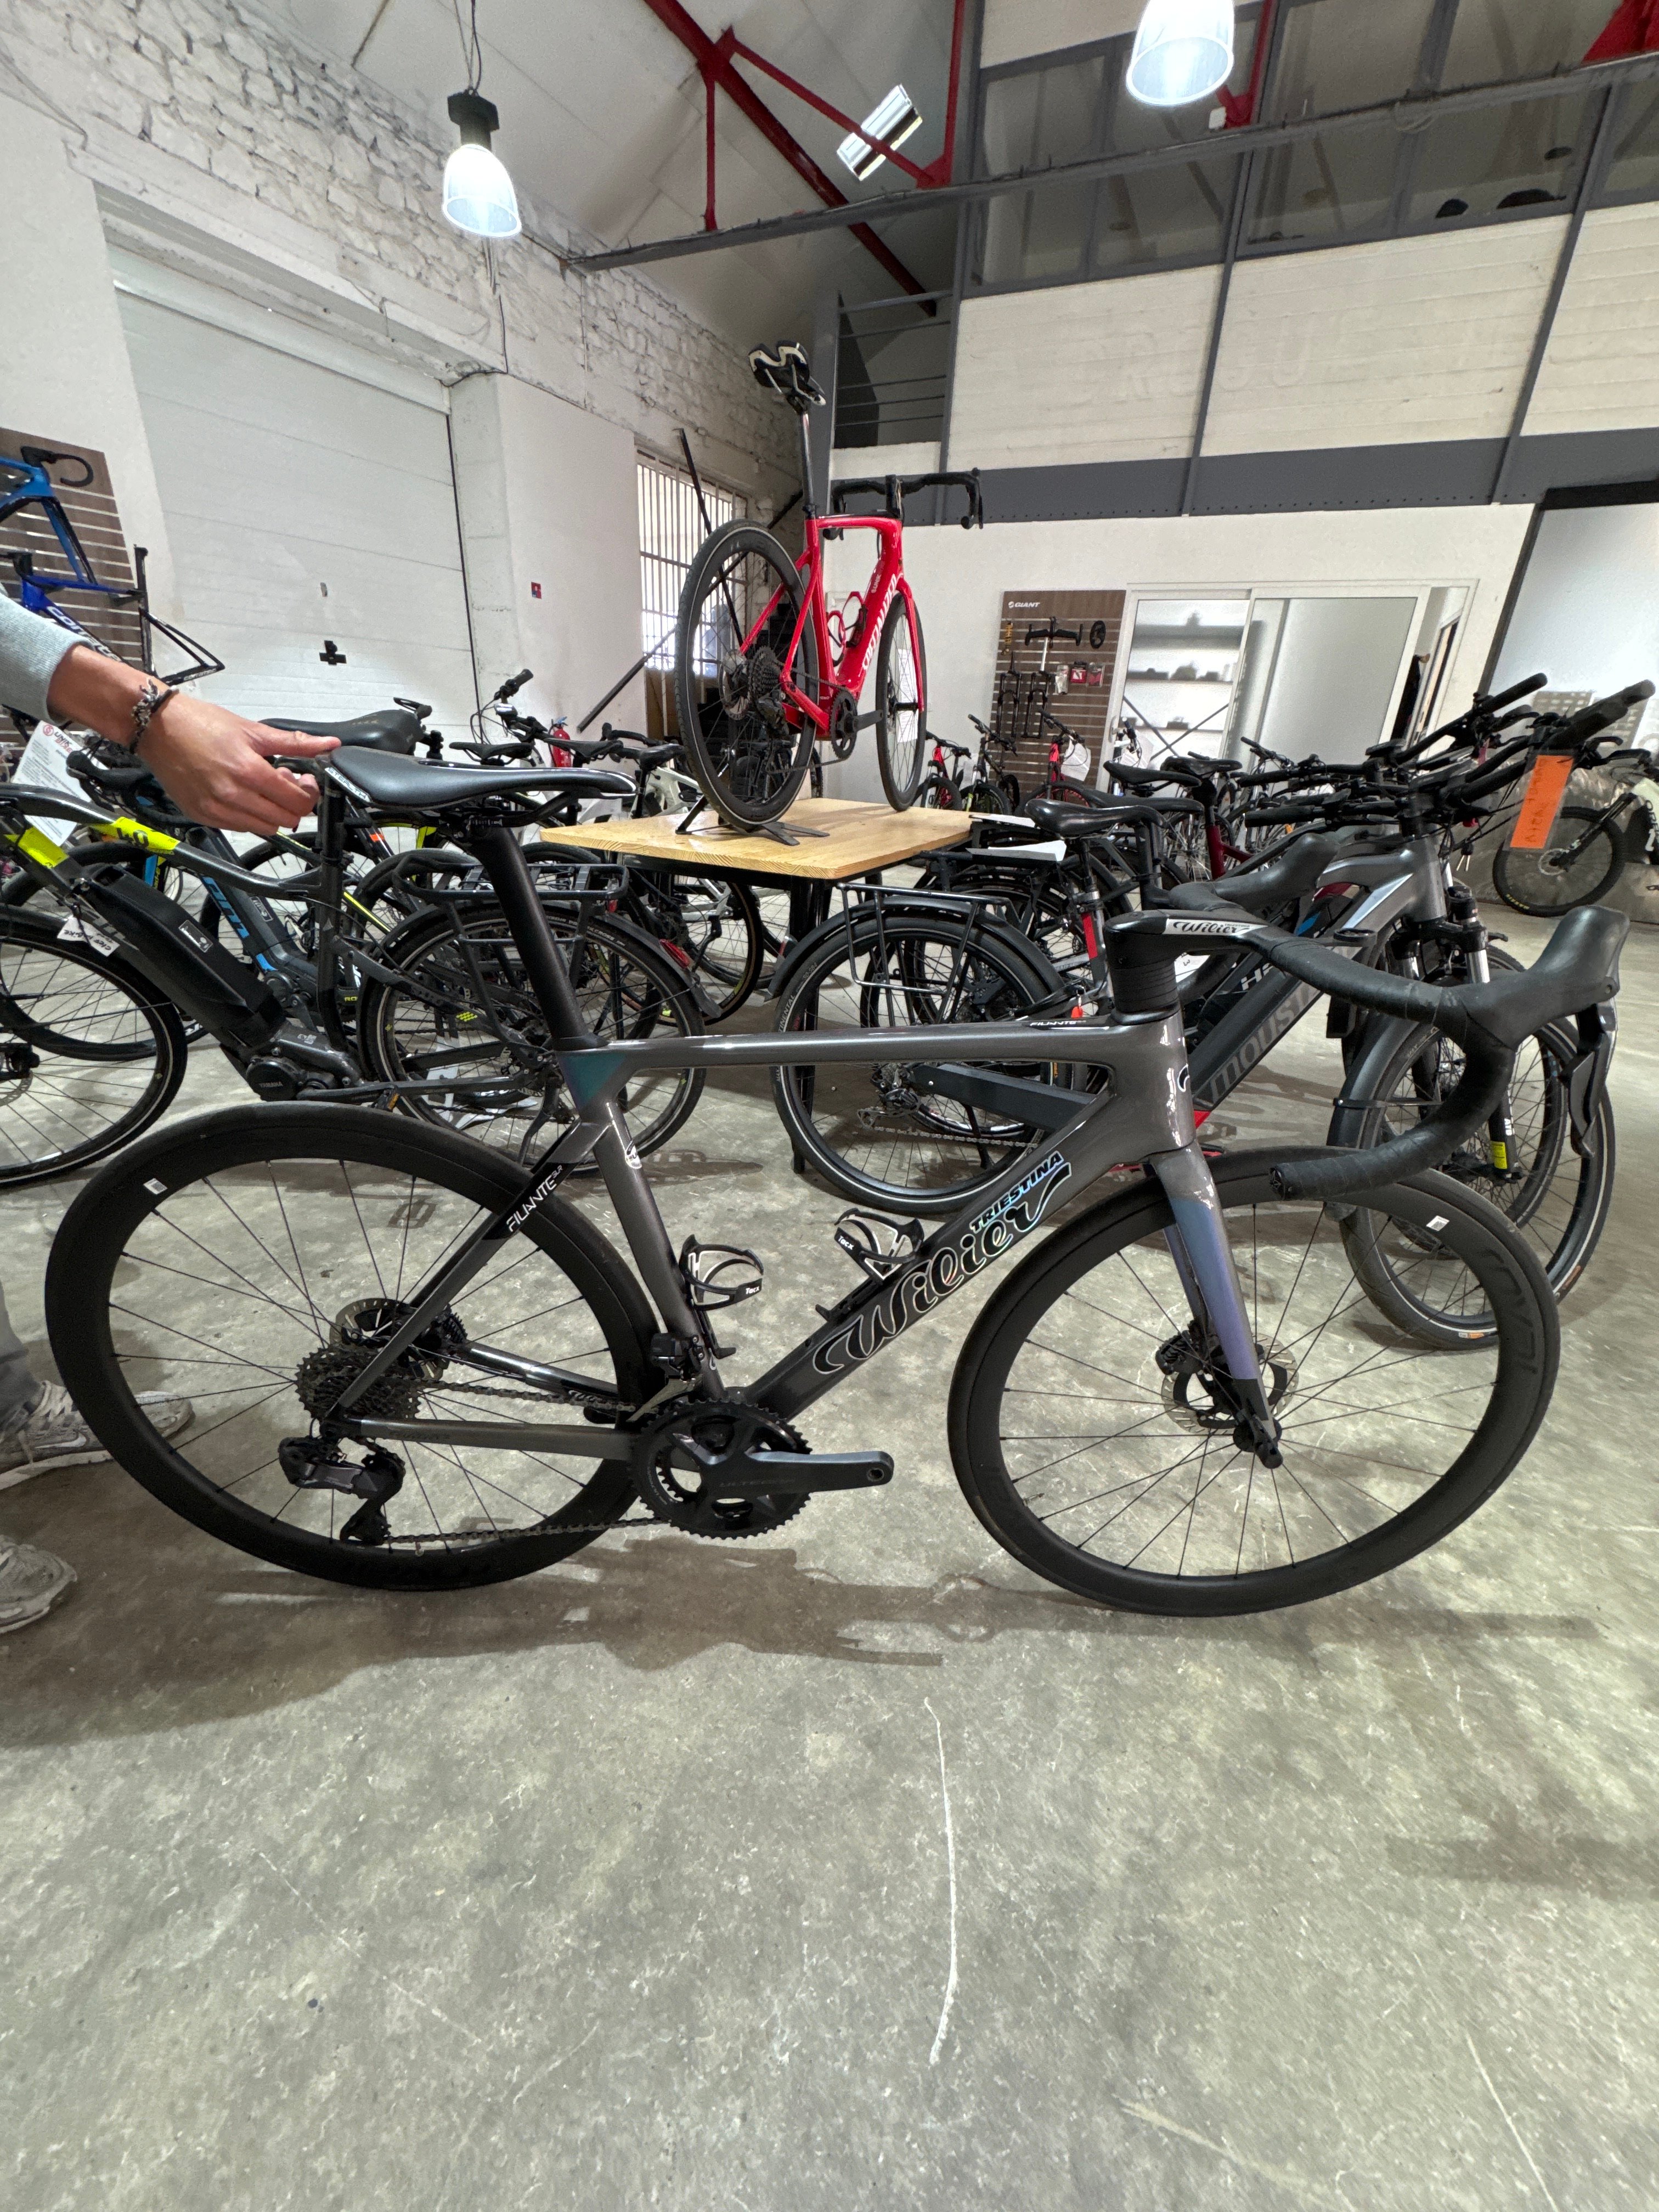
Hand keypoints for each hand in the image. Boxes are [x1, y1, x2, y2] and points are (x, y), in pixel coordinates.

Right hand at [45, 644, 337, 832]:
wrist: (157, 727)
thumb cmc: (199, 724)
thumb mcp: (253, 730)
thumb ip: (295, 743)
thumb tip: (327, 745)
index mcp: (248, 772)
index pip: (297, 801)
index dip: (308, 792)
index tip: (304, 780)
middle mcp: (232, 796)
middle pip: (285, 819)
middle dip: (292, 803)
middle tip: (284, 782)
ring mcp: (215, 810)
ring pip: (264, 828)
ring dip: (272, 812)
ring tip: (262, 787)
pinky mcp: (202, 816)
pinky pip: (239, 827)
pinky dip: (249, 815)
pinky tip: (243, 793)